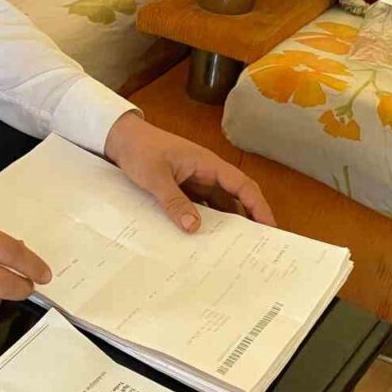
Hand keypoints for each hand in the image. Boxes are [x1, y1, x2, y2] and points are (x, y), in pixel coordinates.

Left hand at [104, 111, 275, 232]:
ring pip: (217, 206)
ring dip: (225, 225)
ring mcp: (195, 182)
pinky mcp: (182, 189)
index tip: (270, 229)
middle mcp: (206, 174)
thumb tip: (194, 228)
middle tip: (256, 249)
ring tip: (233, 252)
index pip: (243, 186)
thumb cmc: (141, 150)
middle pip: (234, 199)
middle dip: (248, 221)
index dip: (259, 207)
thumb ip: (174, 201)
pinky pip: (199, 208)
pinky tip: (203, 241)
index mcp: (208, 165)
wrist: (121, 139)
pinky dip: (204, 222)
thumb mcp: (155, 177)